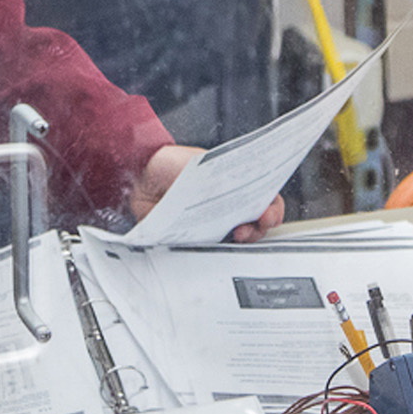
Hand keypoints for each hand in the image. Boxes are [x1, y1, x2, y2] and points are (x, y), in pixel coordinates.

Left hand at [129, 144, 284, 242]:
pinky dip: (218, 248)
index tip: (268, 212)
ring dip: (244, 239)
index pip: (265, 198)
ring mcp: (213, 224)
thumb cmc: (172, 165)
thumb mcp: (201, 164)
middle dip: (262, 226)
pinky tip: (216, 241)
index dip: (272, 207)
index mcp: (235, 185)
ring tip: (238, 233)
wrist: (140, 176)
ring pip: (238, 240)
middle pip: (257, 223)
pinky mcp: (196, 239)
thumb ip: (222, 179)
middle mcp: (227, 206)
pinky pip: (211, 249)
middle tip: (256, 224)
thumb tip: (241, 190)